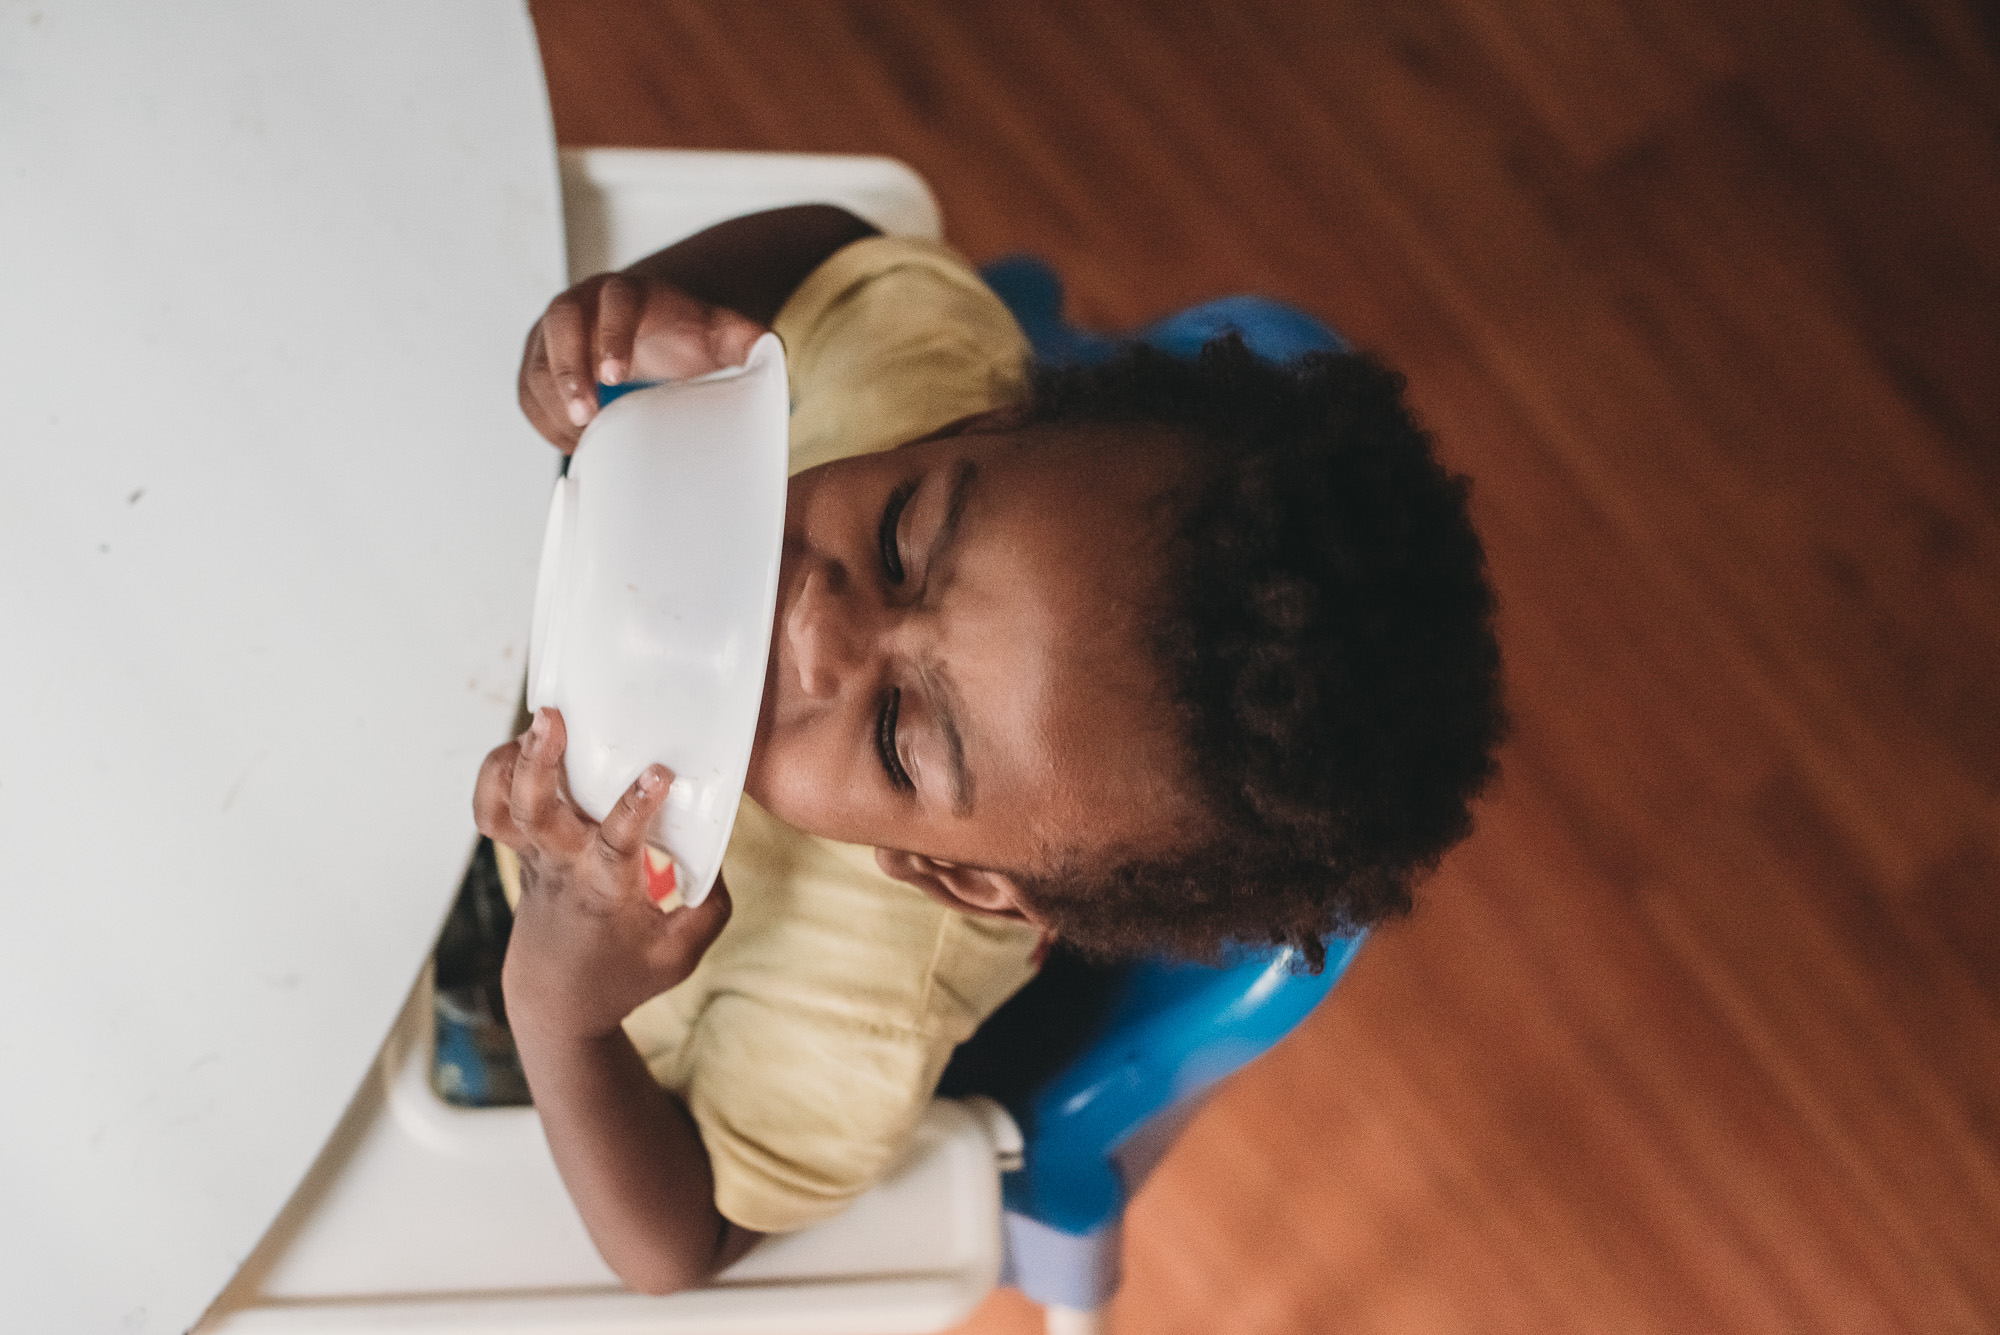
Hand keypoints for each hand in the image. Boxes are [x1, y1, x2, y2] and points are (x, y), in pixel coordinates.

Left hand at [474, 707, 732, 1041]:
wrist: (556, 1000)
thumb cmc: (622, 974)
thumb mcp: (681, 952)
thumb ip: (709, 902)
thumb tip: (718, 844)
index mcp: (606, 892)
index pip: (617, 845)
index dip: (635, 807)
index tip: (659, 773)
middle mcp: (563, 868)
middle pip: (537, 812)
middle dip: (540, 762)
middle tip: (554, 719)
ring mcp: (535, 856)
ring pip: (504, 806)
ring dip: (512, 761)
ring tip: (536, 724)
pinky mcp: (521, 849)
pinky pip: (492, 809)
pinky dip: (496, 774)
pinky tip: (521, 746)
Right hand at [518, 271, 767, 450]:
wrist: (652, 324)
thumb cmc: (684, 332)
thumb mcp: (719, 332)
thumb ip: (745, 338)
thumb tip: (770, 351)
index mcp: (628, 292)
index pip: (613, 303)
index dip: (610, 336)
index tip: (615, 375)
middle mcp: (583, 302)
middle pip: (561, 324)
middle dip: (568, 369)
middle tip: (586, 414)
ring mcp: (555, 330)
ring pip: (537, 358)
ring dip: (549, 399)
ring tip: (575, 440)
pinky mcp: (539, 358)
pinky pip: (527, 386)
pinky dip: (539, 415)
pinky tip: (565, 443)